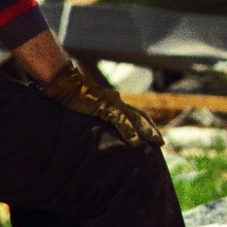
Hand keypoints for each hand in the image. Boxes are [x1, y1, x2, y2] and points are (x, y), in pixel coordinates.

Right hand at [42, 61, 162, 147]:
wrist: (64, 84)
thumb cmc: (73, 95)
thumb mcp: (88, 107)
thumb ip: (97, 114)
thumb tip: (97, 122)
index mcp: (115, 102)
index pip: (136, 114)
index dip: (146, 124)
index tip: (154, 135)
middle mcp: (117, 102)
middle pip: (140, 116)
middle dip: (152, 129)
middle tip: (162, 142)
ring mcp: (112, 104)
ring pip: (135, 119)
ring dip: (147, 131)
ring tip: (156, 142)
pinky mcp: (104, 107)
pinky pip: (120, 121)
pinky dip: (129, 132)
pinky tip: (136, 142)